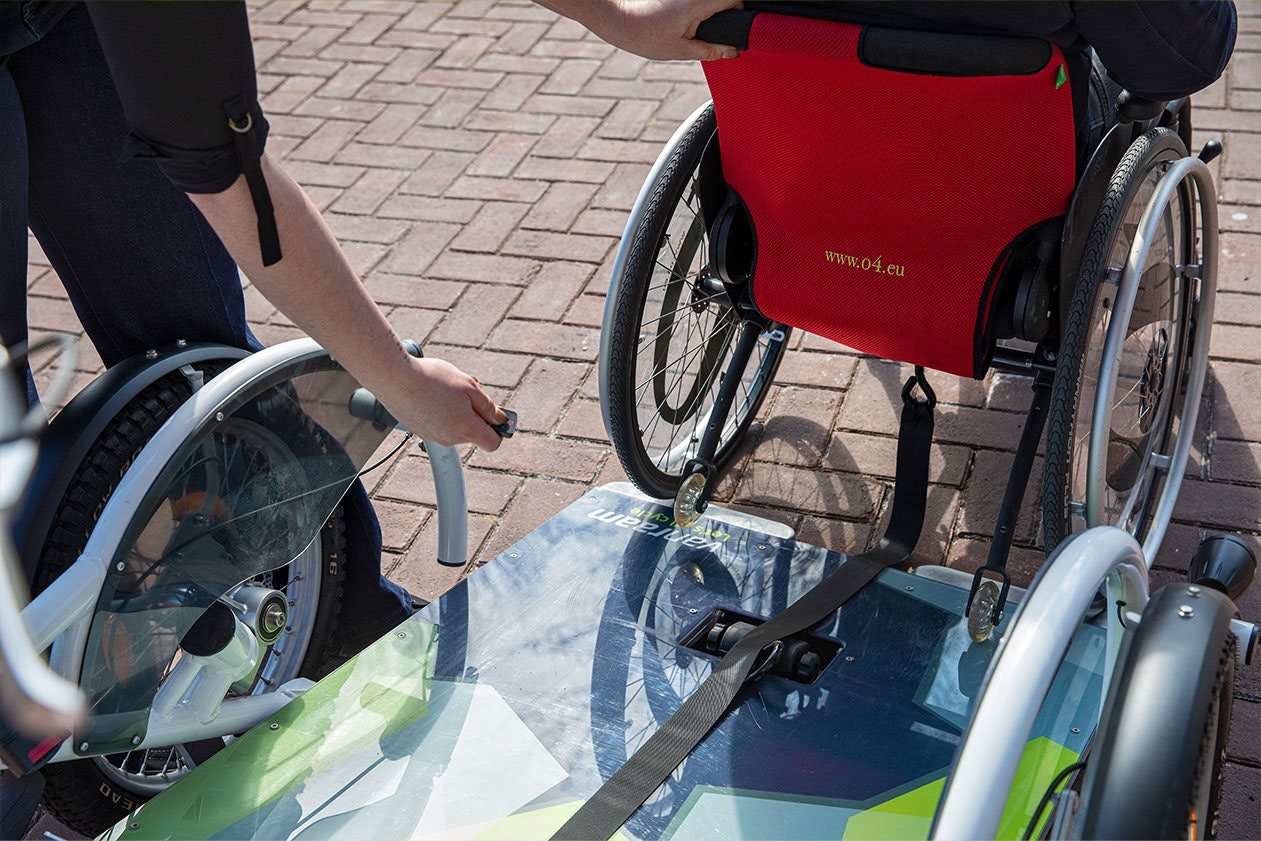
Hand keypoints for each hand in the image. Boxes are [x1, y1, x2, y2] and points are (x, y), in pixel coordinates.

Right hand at [374, 356, 507, 451]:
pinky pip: (439, 423)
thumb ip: (488, 406)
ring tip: (444, 389)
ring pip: (455, 426)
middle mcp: (449, 438)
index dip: (498, 429)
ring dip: (457, 411)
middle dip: (474, 414)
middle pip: (472, 432)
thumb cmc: (431, 379)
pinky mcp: (419, 429)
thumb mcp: (469, 386)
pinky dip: (440, 411)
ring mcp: (432, 436)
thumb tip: (499, 419)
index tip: (495, 415)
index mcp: (465, 429)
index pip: (492, 443)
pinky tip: (431, 394)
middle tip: (464, 391)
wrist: (393, 377)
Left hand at [543, 0, 742, 61]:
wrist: (617, 18)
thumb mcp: (680, 50)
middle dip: (724, 20)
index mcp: (699, 2)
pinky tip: (681, 26)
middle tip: (710, 40)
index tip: (732, 35)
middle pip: (724, 2)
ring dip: (710, 18)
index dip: (739, 18)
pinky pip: (698, 4)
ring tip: (690, 33)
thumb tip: (732, 52)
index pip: (735, 1)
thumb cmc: (642, 33)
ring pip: (711, 4)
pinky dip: (697, 15)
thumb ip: (710, 51)